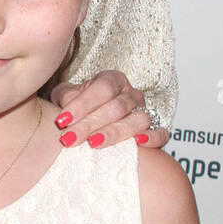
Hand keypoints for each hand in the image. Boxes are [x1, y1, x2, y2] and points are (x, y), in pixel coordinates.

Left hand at [50, 72, 168, 148]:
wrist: (94, 119)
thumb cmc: (80, 107)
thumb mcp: (68, 96)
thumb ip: (65, 98)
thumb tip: (64, 112)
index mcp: (113, 79)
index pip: (102, 89)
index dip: (82, 104)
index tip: (62, 120)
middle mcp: (131, 93)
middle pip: (116, 107)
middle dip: (89, 124)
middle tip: (69, 139)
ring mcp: (144, 111)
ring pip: (138, 120)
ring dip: (114, 133)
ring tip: (93, 144)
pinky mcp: (153, 129)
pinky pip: (161, 133)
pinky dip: (153, 138)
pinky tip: (138, 143)